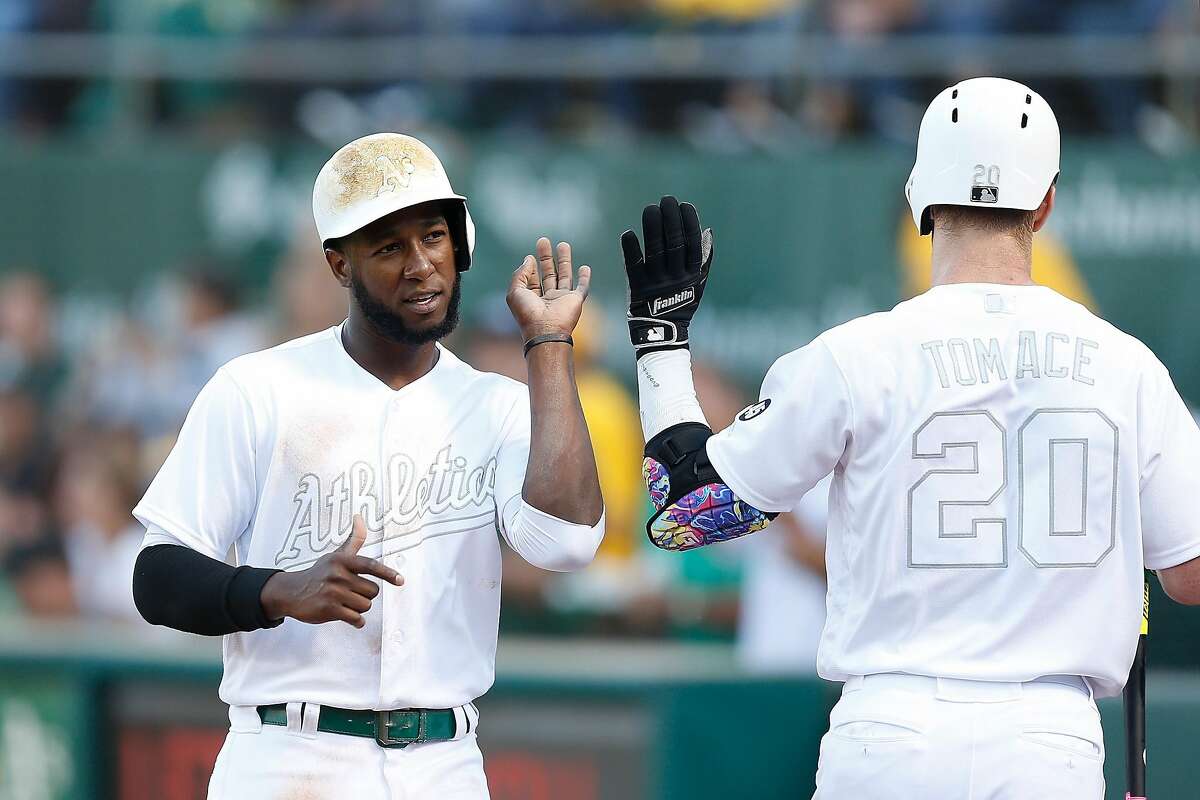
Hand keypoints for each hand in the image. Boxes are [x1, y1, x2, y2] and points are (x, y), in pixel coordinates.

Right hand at [259, 514, 402, 627]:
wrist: (292, 592)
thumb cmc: (319, 573)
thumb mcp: (336, 555)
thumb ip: (353, 540)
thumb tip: (360, 517)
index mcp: (342, 561)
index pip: (370, 566)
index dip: (387, 573)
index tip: (400, 580)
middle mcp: (338, 575)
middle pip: (373, 591)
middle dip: (365, 594)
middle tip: (350, 592)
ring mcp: (333, 593)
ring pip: (365, 605)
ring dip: (359, 608)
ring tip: (345, 603)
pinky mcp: (329, 610)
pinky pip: (356, 619)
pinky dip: (356, 621)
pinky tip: (348, 616)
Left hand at [507, 237, 591, 340]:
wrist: (546, 330)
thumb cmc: (528, 313)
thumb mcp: (515, 291)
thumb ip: (520, 274)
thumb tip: (529, 259)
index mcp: (533, 299)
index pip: (532, 280)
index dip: (531, 268)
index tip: (530, 256)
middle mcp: (548, 299)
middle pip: (548, 274)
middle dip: (546, 258)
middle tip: (543, 241)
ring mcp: (562, 299)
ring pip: (565, 276)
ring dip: (564, 261)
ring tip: (563, 244)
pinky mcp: (575, 300)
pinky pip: (582, 287)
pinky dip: (585, 278)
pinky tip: (585, 268)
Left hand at [620, 196, 712, 356]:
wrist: (663, 332)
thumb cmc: (681, 302)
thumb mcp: (697, 283)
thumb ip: (703, 257)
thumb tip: (707, 230)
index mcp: (691, 274)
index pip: (691, 243)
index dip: (689, 222)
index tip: (684, 205)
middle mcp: (675, 277)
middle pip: (673, 243)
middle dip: (671, 219)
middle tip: (666, 199)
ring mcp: (656, 282)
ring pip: (655, 250)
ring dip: (652, 228)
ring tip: (650, 209)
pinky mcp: (638, 287)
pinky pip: (634, 266)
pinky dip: (631, 250)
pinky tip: (628, 233)